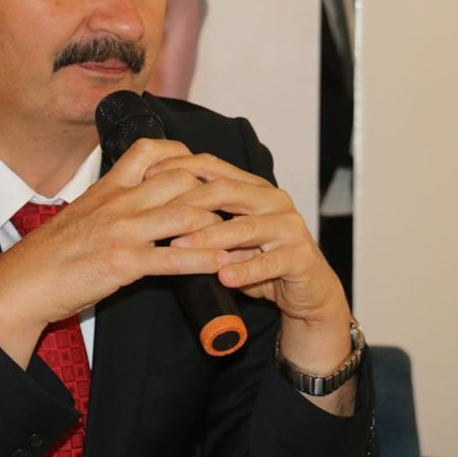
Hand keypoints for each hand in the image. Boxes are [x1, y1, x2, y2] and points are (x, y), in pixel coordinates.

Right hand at [0, 139, 230, 367]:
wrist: (22, 283)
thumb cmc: (51, 253)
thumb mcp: (81, 212)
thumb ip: (111, 199)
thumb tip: (137, 192)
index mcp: (107, 187)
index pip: (151, 151)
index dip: (185, 154)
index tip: (206, 167)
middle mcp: (117, 202)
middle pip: (179, 180)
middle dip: (215, 190)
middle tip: (240, 201)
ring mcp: (121, 231)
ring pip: (183, 215)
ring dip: (218, 225)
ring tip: (243, 233)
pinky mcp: (122, 264)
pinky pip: (172, 259)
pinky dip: (203, 260)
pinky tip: (223, 264)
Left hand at [149, 154, 356, 413]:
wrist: (309, 289)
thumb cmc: (261, 257)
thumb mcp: (232, 233)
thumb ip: (207, 217)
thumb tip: (156, 204)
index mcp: (254, 187)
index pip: (214, 167)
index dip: (180, 168)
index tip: (148, 178)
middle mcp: (273, 200)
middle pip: (226, 191)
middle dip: (188, 203)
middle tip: (158, 216)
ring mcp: (289, 227)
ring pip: (245, 228)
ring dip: (210, 238)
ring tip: (179, 247)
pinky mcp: (300, 256)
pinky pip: (269, 263)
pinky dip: (245, 270)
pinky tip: (224, 278)